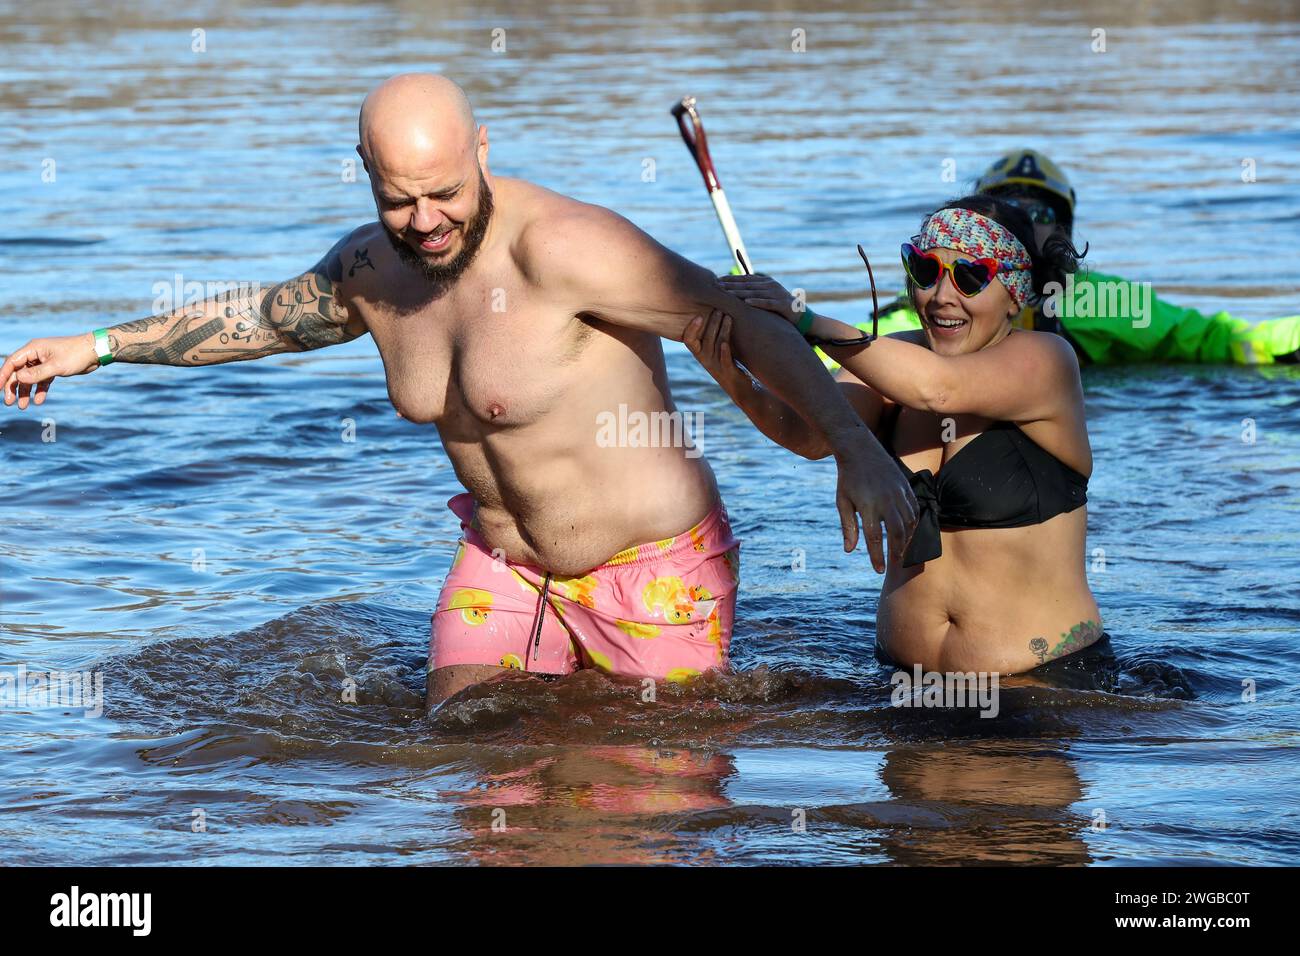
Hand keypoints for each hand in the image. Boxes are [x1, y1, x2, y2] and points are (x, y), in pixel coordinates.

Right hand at [1, 333, 99, 409]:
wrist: (96, 352)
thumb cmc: (76, 354)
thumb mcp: (56, 366)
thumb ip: (37, 373)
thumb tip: (18, 379)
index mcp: (33, 349)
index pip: (12, 362)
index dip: (3, 376)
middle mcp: (36, 354)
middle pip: (19, 372)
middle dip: (13, 388)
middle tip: (9, 403)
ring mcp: (44, 361)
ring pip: (30, 378)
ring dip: (25, 392)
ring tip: (22, 406)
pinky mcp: (53, 368)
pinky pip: (42, 380)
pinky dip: (40, 390)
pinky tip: (39, 401)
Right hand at [685, 309, 752, 395]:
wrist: (740, 389)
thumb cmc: (729, 365)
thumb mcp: (717, 351)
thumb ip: (713, 336)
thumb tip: (714, 312)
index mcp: (700, 354)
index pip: (689, 340)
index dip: (691, 329)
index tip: (698, 316)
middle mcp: (706, 360)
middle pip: (706, 339)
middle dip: (712, 323)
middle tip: (718, 309)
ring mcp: (717, 366)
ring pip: (717, 345)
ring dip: (722, 330)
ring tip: (728, 316)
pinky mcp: (728, 372)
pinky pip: (725, 360)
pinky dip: (724, 352)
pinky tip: (725, 343)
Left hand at [717, 273, 801, 323]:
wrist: (802, 317)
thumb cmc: (780, 309)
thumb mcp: (766, 298)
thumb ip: (754, 293)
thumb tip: (736, 293)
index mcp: (766, 282)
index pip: (745, 278)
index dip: (731, 279)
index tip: (716, 280)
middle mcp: (771, 285)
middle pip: (747, 284)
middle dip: (731, 284)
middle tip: (716, 286)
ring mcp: (777, 294)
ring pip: (755, 292)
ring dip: (740, 293)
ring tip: (727, 294)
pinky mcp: (782, 304)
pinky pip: (768, 303)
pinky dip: (757, 302)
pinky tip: (747, 303)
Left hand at [829, 424, 918, 572]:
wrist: (860, 450)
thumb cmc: (848, 479)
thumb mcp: (842, 502)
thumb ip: (848, 527)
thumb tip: (850, 550)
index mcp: (867, 506)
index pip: (875, 538)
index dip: (877, 557)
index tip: (879, 570)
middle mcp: (886, 501)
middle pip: (897, 534)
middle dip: (897, 551)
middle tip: (895, 562)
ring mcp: (898, 493)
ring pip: (909, 523)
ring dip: (907, 539)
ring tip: (901, 549)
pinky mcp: (906, 487)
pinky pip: (914, 510)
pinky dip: (913, 524)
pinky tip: (908, 532)